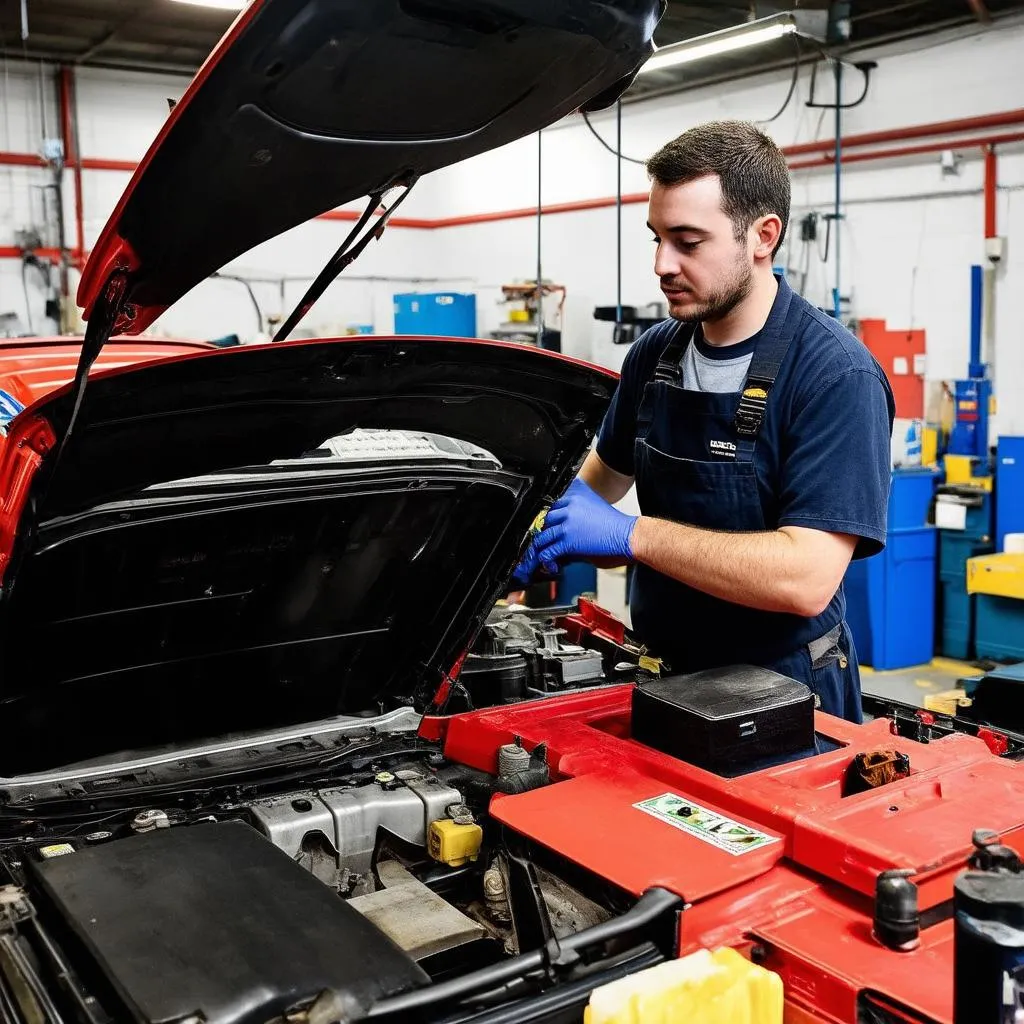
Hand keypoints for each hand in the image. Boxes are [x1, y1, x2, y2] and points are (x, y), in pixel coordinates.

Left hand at [511, 478, 636, 581]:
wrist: (627, 534)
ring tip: (535, 556)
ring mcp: (567, 522)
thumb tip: (557, 522)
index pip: (548, 503)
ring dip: (537, 549)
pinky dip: (545, 559)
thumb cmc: (612, 524)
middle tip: (535, 543)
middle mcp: (569, 505)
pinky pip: (548, 550)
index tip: (537, 526)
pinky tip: (549, 563)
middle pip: (542, 519)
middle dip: (538, 533)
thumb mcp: (592, 503)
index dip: (542, 518)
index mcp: (574, 493)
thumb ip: (573, 508)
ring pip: (541, 535)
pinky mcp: (568, 539)